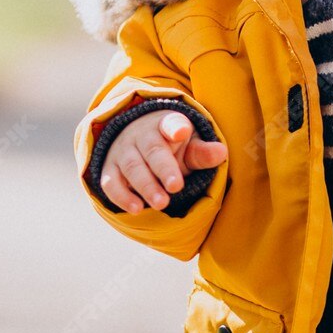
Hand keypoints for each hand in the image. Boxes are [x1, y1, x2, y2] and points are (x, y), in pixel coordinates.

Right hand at [100, 109, 227, 213]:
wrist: (136, 140)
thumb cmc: (171, 146)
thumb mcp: (189, 146)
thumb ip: (202, 153)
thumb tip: (222, 153)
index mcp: (165, 125)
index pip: (171, 123)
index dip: (175, 127)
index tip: (181, 132)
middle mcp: (141, 135)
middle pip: (152, 151)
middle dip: (164, 169)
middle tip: (176, 187)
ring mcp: (123, 152)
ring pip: (132, 167)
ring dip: (146, 186)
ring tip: (162, 204)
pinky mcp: (110, 169)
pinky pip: (111, 182)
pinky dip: (122, 196)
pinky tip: (137, 209)